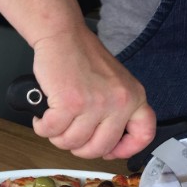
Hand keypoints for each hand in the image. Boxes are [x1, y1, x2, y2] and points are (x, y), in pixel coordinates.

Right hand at [32, 24, 156, 159]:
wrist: (62, 35)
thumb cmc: (82, 56)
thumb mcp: (114, 83)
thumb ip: (117, 110)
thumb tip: (108, 144)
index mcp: (133, 97)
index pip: (143, 134)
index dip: (125, 150)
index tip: (110, 151)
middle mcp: (118, 102)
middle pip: (99, 148)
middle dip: (78, 148)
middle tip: (70, 136)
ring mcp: (94, 104)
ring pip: (72, 143)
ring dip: (57, 137)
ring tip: (54, 122)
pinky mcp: (69, 103)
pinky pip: (52, 131)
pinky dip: (42, 128)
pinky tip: (42, 118)